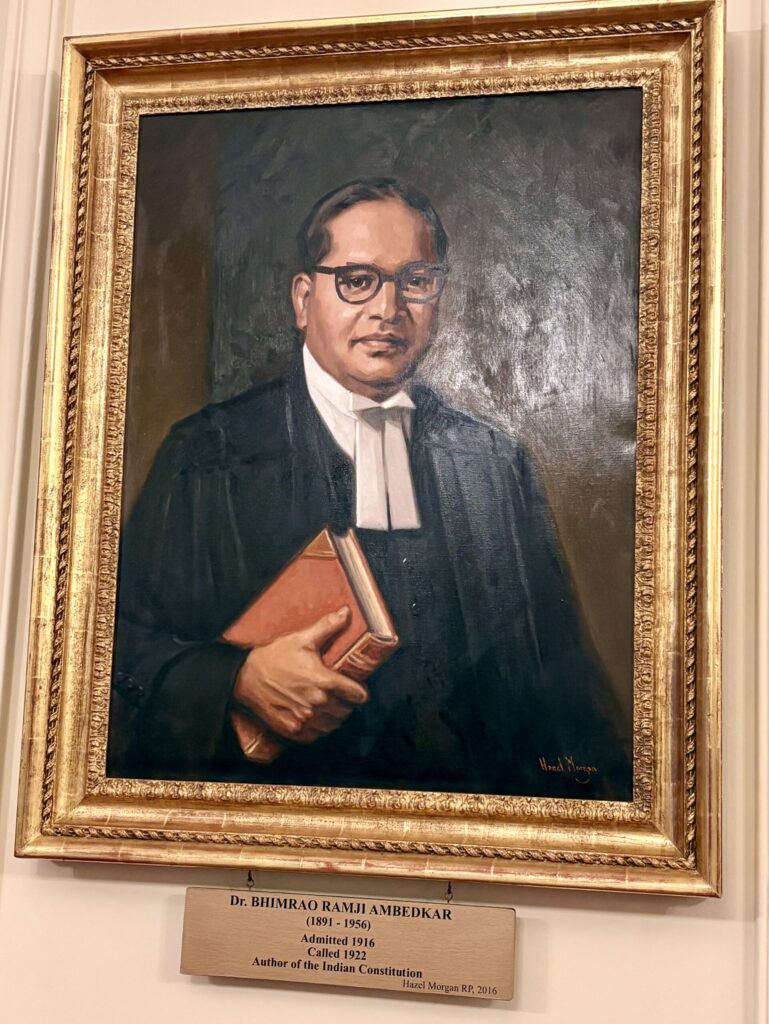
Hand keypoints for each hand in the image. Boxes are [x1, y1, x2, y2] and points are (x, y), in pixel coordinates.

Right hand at [232, 606, 367, 743]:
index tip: (356, 689)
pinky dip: (318, 729)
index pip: (357, 694)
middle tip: (339, 695)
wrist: (244, 677)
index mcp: (324, 681)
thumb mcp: (301, 638)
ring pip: (332, 725)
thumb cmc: (273, 657)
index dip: (359, 691)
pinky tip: (314, 718)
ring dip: (333, 717)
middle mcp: (317, 703)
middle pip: (345, 710)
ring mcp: (304, 719)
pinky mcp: (292, 730)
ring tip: (328, 707)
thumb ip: (327, 626)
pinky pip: (315, 735)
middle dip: (345, 702)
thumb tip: (346, 612)